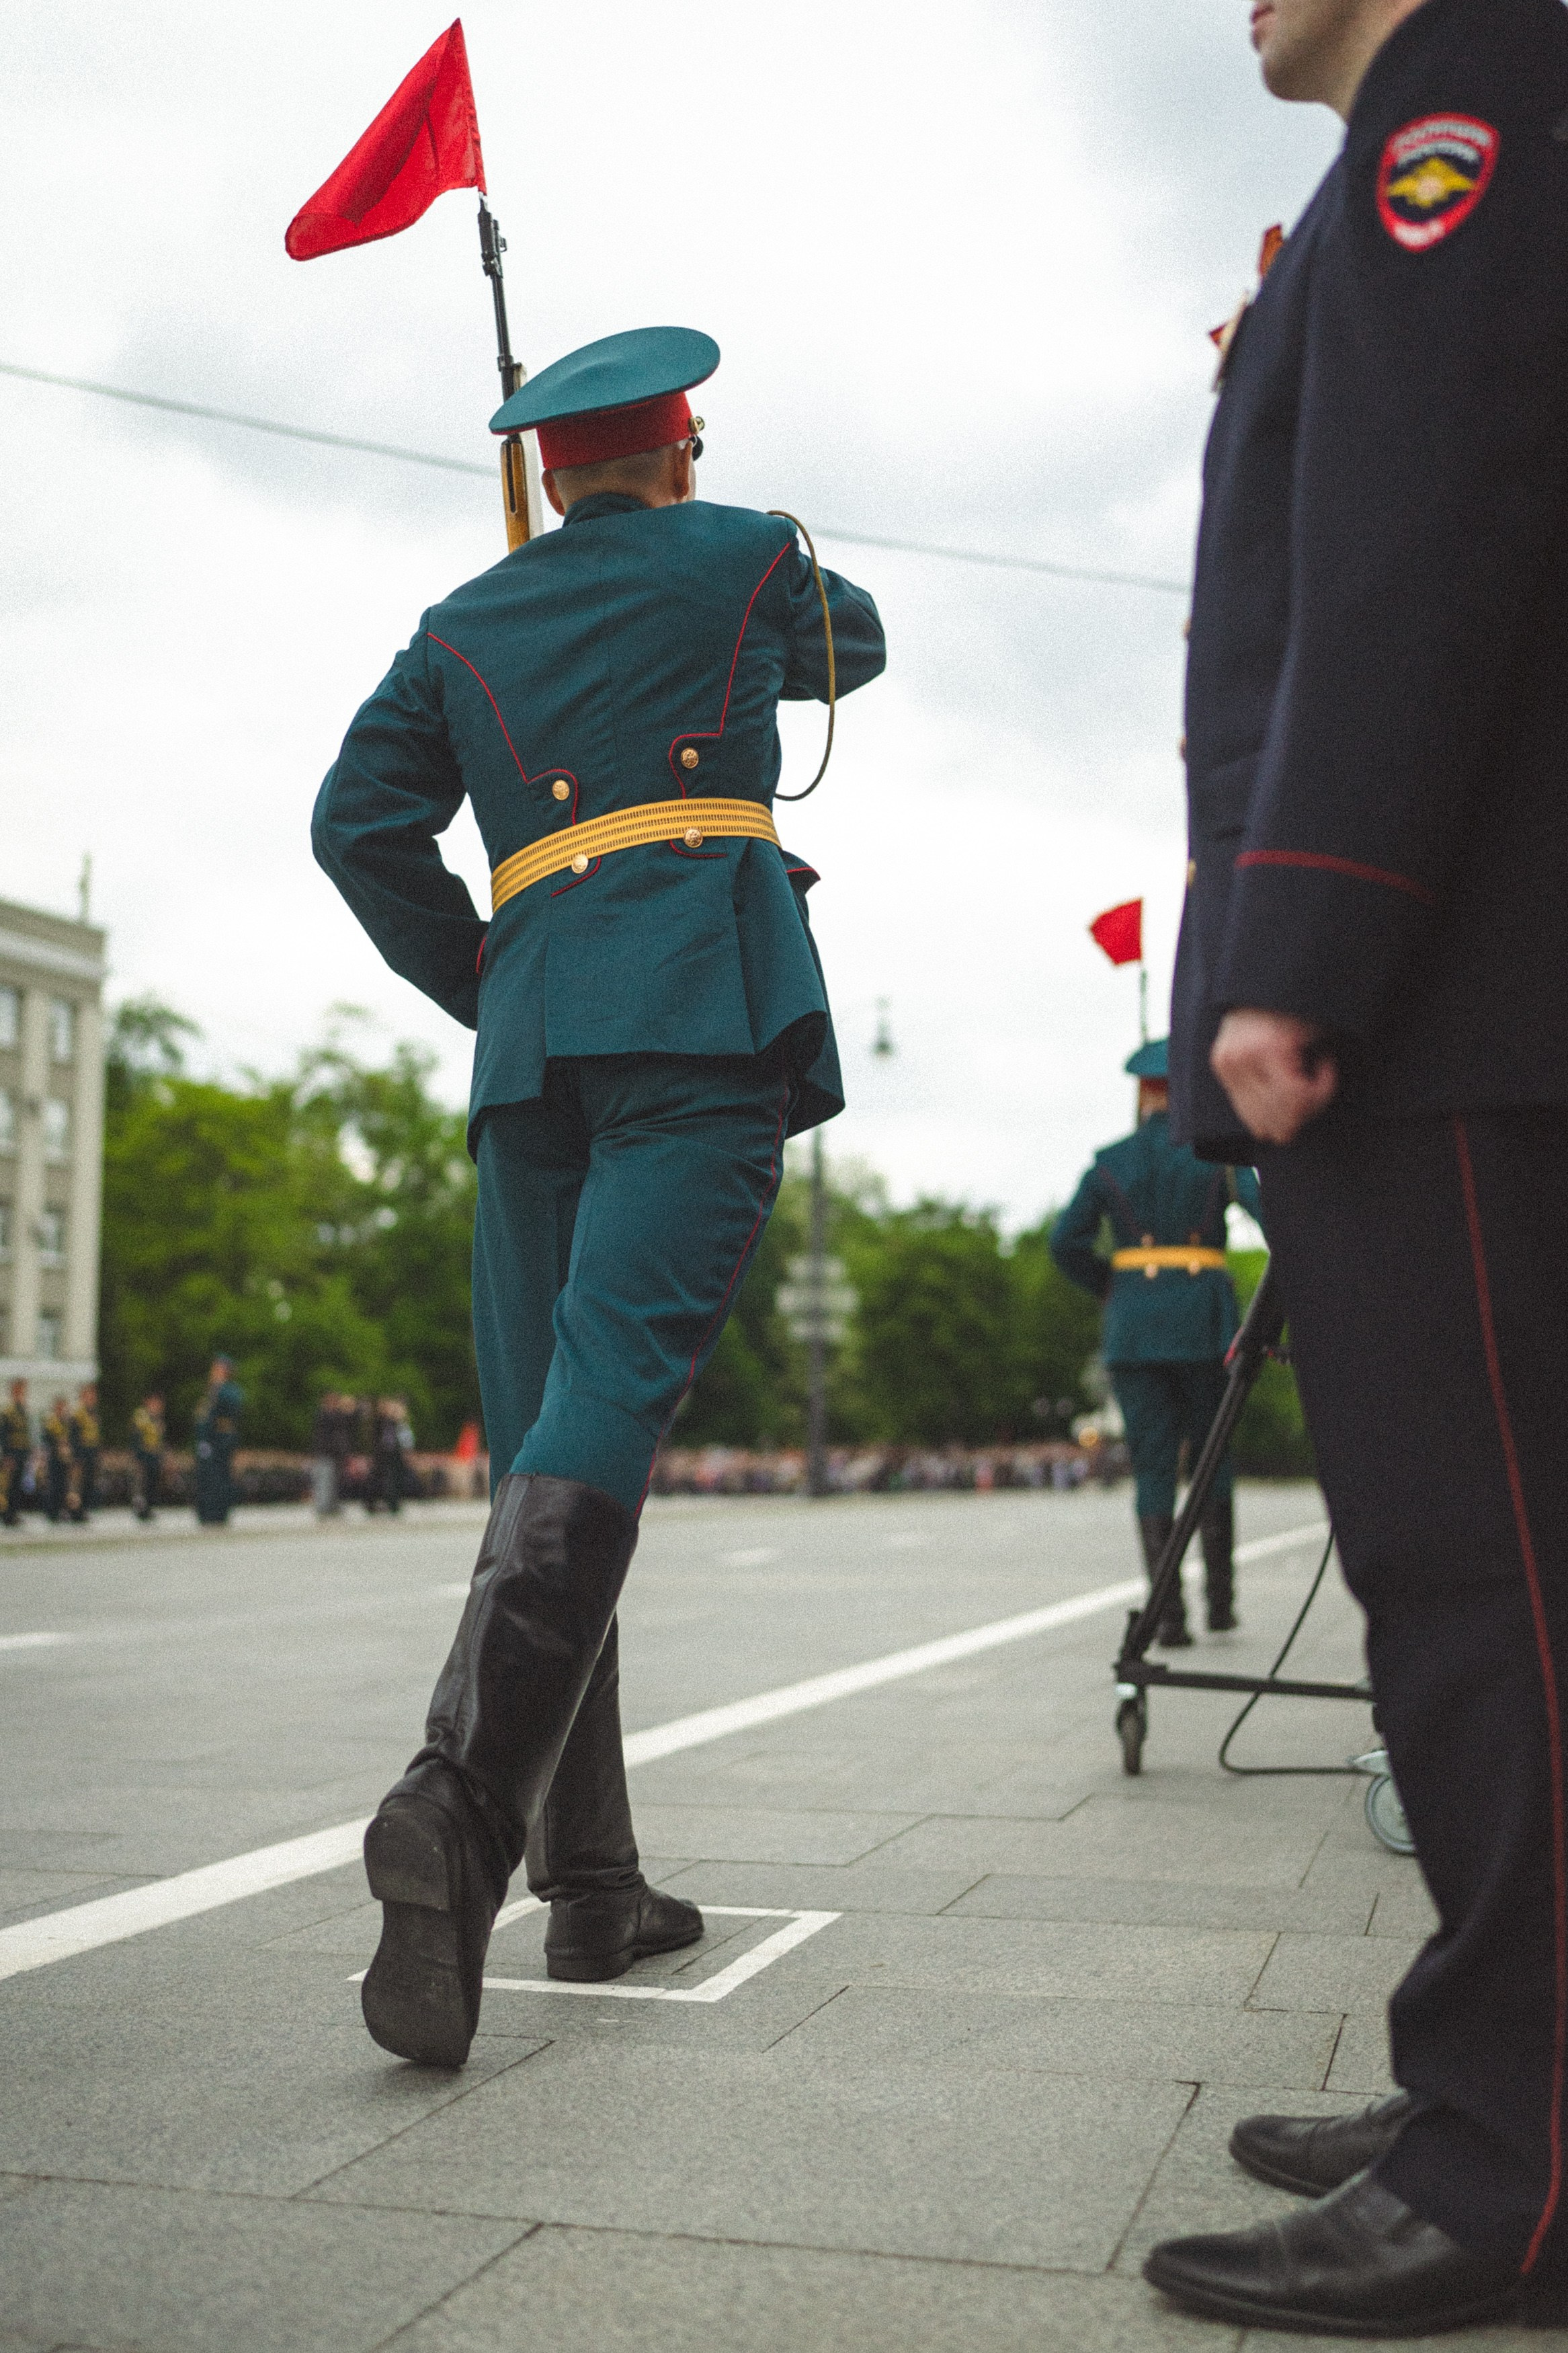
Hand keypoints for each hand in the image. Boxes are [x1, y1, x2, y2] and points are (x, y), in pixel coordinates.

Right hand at [1210, 1009, 1337, 1144]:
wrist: (1265, 976)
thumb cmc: (1300, 1000)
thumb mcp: (1320, 1029)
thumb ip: (1319, 1067)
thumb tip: (1312, 1106)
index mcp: (1267, 1049)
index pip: (1298, 1102)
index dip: (1323, 1090)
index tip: (1326, 1063)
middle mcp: (1240, 1061)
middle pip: (1281, 1122)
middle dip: (1307, 1104)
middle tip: (1314, 1075)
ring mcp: (1226, 1066)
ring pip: (1262, 1125)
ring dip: (1287, 1109)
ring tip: (1296, 1079)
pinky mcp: (1220, 1068)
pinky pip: (1248, 1114)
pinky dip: (1270, 1108)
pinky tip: (1280, 1083)